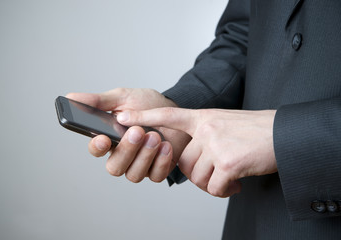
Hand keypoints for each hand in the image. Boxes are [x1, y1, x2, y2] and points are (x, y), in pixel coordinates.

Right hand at [66, 88, 190, 182]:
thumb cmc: (147, 104)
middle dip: (126, 150)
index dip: (97, 146)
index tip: (103, 138)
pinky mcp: (157, 169)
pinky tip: (166, 146)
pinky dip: (160, 162)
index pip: (96, 148)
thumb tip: (70, 97)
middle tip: (137, 131)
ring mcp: (140, 164)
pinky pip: (155, 176)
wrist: (175, 109)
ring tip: (154, 136)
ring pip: (133, 174)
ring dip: (144, 155)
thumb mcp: (123, 98)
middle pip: (114, 167)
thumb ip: (99, 101)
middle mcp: (122, 154)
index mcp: (109, 137)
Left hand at [117, 108, 276, 196]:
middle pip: (184, 162)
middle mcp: (206, 128)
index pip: (168, 114)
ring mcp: (216, 144)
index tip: (122, 117)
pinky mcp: (227, 162)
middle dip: (198, 173)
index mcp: (204, 117)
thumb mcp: (224, 123)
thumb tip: (189, 159)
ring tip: (230, 178)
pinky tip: (236, 183)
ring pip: (198, 176)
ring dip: (213, 183)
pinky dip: (224, 190)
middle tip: (217, 173)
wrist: (284, 134)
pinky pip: (213, 187)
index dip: (144, 116)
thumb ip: (203, 136)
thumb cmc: (255, 131)